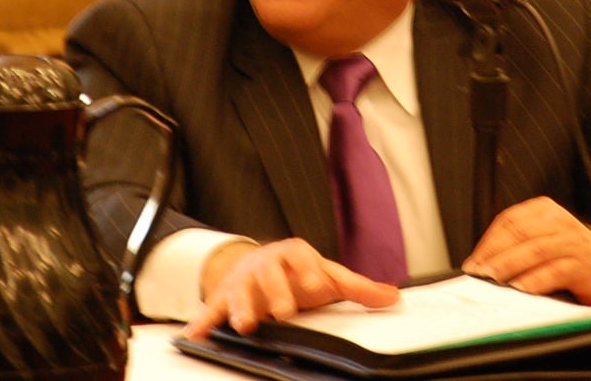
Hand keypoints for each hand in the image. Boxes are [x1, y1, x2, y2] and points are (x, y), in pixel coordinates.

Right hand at [185, 238, 399, 338]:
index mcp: (293, 255)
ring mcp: (243, 281)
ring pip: (239, 291)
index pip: (302, 257)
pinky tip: (197, 334)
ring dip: (240, 307)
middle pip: (269, 273)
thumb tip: (393, 296)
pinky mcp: (224, 297)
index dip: (309, 270)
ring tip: (245, 325)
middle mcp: (266, 264)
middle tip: (284, 311)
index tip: (317, 285)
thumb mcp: (327, 276)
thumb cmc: (297, 273)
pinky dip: (203, 321)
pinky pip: (211, 308)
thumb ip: (357, 288)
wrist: (258, 263)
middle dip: (275, 290)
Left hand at [461, 196, 590, 303]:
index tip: (473, 261)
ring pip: (534, 250)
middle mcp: (559, 221)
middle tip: (478, 271)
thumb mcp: (547, 238)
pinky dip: (535, 280)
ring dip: (509, 266)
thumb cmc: (575, 255)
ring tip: (493, 279)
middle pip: (518, 233)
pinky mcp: (583, 264)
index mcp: (545, 211)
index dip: (487, 242)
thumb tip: (483, 263)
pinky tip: (521, 289)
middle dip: (493, 254)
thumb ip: (520, 244)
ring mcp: (572, 241)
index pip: (508, 221)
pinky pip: (555, 271)